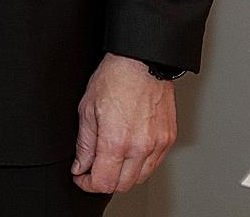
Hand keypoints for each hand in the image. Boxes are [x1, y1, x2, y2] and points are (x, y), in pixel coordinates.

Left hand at [71, 53, 177, 192]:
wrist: (141, 63)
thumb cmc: (114, 79)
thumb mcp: (87, 109)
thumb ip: (84, 144)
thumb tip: (80, 165)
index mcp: (116, 141)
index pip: (103, 182)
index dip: (87, 184)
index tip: (80, 177)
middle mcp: (140, 147)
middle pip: (122, 185)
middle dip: (104, 182)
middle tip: (92, 171)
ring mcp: (158, 145)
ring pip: (140, 178)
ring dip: (123, 176)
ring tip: (110, 162)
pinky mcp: (168, 140)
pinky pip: (154, 165)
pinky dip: (140, 166)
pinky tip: (128, 154)